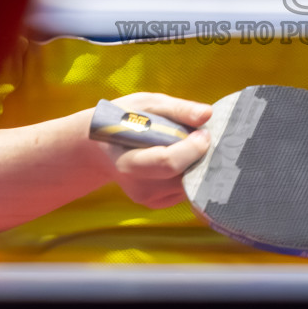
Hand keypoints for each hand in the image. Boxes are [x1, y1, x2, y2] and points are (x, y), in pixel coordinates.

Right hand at [93, 93, 211, 208]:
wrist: (100, 147)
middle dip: (199, 156)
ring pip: (189, 184)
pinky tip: (180, 158)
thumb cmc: (124, 120)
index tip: (203, 132)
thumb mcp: (146, 104)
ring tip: (184, 145)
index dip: (192, 148)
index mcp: (129, 163)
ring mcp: (149, 199)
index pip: (168, 163)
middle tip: (198, 136)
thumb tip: (206, 114)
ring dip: (195, 164)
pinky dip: (189, 173)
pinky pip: (186, 189)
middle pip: (184, 176)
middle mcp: (139, 188)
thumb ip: (177, 109)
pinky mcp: (158, 204)